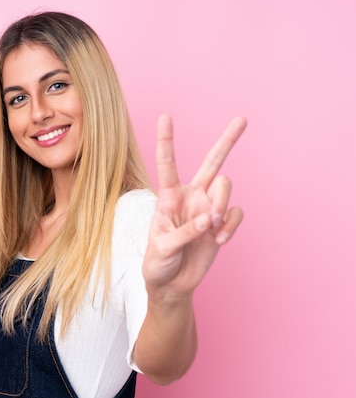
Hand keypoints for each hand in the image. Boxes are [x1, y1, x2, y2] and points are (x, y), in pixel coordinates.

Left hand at [142, 115, 246, 298]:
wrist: (172, 285)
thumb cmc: (157, 263)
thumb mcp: (161, 248)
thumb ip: (184, 232)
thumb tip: (209, 219)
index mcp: (168, 196)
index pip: (168, 164)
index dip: (167, 140)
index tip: (166, 116)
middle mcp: (191, 196)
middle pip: (212, 162)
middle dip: (227, 140)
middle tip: (242, 119)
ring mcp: (209, 209)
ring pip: (225, 187)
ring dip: (221, 205)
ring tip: (211, 226)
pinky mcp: (222, 224)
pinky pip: (236, 213)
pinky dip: (231, 226)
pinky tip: (219, 239)